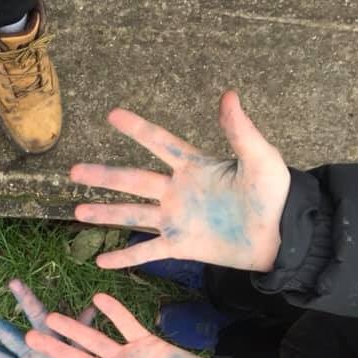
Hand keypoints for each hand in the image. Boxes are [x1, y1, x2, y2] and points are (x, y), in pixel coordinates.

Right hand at [72, 91, 288, 272]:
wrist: (283, 236)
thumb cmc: (275, 195)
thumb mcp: (261, 159)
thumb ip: (240, 130)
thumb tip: (228, 95)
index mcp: (194, 167)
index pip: (158, 144)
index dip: (136, 129)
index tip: (111, 115)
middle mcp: (178, 191)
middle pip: (132, 181)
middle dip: (102, 176)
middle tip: (74, 171)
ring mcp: (176, 220)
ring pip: (132, 215)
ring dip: (105, 214)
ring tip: (77, 212)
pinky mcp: (180, 246)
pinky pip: (146, 252)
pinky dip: (124, 258)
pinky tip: (100, 261)